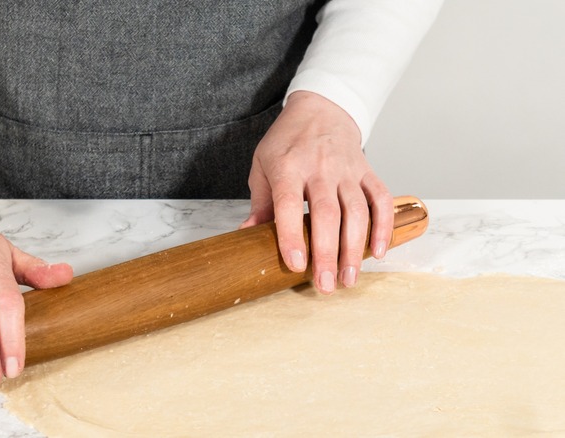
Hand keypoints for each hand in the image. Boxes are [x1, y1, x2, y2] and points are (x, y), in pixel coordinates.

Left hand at [241, 91, 392, 292]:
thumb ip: (259, 203)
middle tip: (326, 285)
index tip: (296, 264)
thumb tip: (247, 237)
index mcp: (288, 166)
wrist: (321, 109)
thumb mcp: (262, 166)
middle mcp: (320, 168)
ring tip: (349, 278)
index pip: (289, 204)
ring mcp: (347, 169)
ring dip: (355, 248)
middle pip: (327, 214)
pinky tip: (379, 251)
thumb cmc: (286, 142)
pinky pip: (381, 199)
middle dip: (327, 253)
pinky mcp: (367, 170)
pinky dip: (383, 226)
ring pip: (356, 211)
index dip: (292, 235)